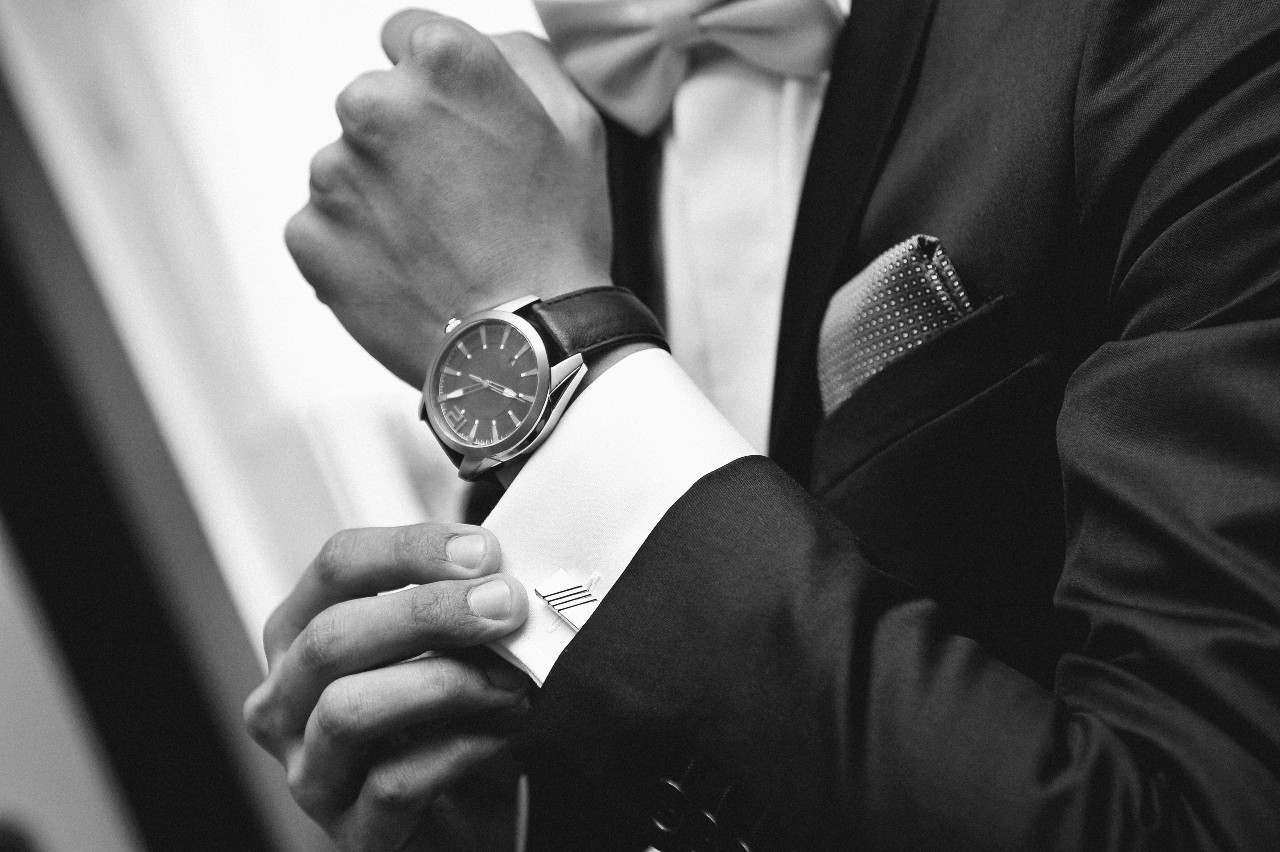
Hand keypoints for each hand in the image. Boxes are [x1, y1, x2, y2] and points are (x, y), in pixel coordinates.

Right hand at [243, 523, 531, 850]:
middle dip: (429, 612)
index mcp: (301, 635)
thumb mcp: (443, 649)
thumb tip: (503, 572)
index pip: (337, 566)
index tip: (485, 552)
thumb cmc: (449, 719)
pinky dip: (461, 746)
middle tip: (506, 605)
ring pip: (349, 710)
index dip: (411, 550)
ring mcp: (310, 774)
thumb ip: (458, 605)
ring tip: (512, 678)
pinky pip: (394, 782)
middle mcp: (284, 702)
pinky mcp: (354, 834)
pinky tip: (507, 728)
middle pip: (333, 636)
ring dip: (444, 682)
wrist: (465, 822)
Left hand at [285, 10, 612, 387]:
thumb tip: (479, 43)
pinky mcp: (309, 234)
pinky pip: (325, 225)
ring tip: (438, 246)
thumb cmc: (559, 237)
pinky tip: (408, 272)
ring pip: (348, 166)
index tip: (460, 129)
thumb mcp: (577, 125)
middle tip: (459, 199)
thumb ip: (520, 58)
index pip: (408, 36)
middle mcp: (373, 102)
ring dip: (381, 194)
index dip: (440, 86)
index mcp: (442, 61)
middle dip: (406, 139)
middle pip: (374, 103)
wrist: (523, 348)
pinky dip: (357, 245)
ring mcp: (333, 171)